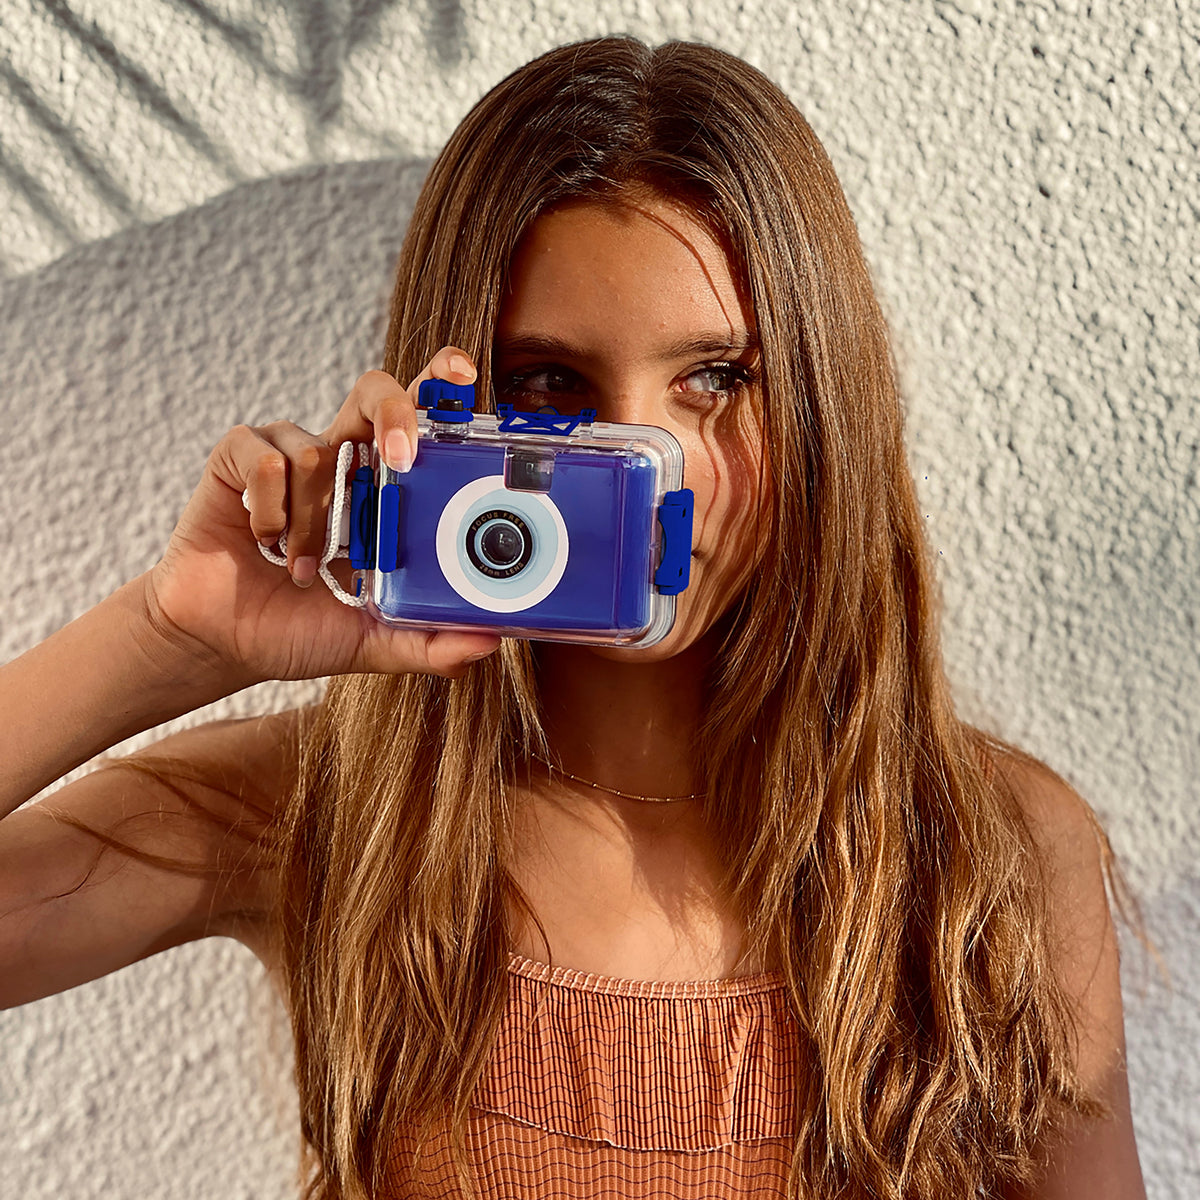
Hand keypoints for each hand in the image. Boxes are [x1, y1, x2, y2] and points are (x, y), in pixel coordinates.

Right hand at [144, 348, 498, 684]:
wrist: (224, 642)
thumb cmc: (301, 628)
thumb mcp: (374, 640)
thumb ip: (429, 642)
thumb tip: (489, 641)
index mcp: (383, 488)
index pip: (420, 421)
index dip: (440, 385)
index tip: (463, 374)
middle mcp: (341, 458)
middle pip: (376, 392)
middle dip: (395, 410)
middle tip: (401, 459)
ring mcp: (289, 453)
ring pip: (318, 450)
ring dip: (313, 521)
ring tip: (303, 565)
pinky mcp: (238, 458)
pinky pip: (267, 460)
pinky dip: (270, 510)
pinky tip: (265, 541)